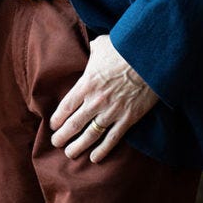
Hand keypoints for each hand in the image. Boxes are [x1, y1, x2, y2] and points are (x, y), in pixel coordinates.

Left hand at [50, 34, 157, 162]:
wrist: (149, 58)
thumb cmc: (124, 48)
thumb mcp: (102, 45)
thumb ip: (92, 51)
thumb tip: (90, 48)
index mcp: (87, 83)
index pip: (66, 107)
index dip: (57, 119)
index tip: (53, 125)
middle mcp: (96, 101)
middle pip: (74, 124)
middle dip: (62, 136)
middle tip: (55, 143)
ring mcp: (112, 111)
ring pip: (90, 135)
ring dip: (78, 146)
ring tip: (70, 153)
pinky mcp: (128, 118)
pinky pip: (112, 139)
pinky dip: (102, 150)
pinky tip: (94, 158)